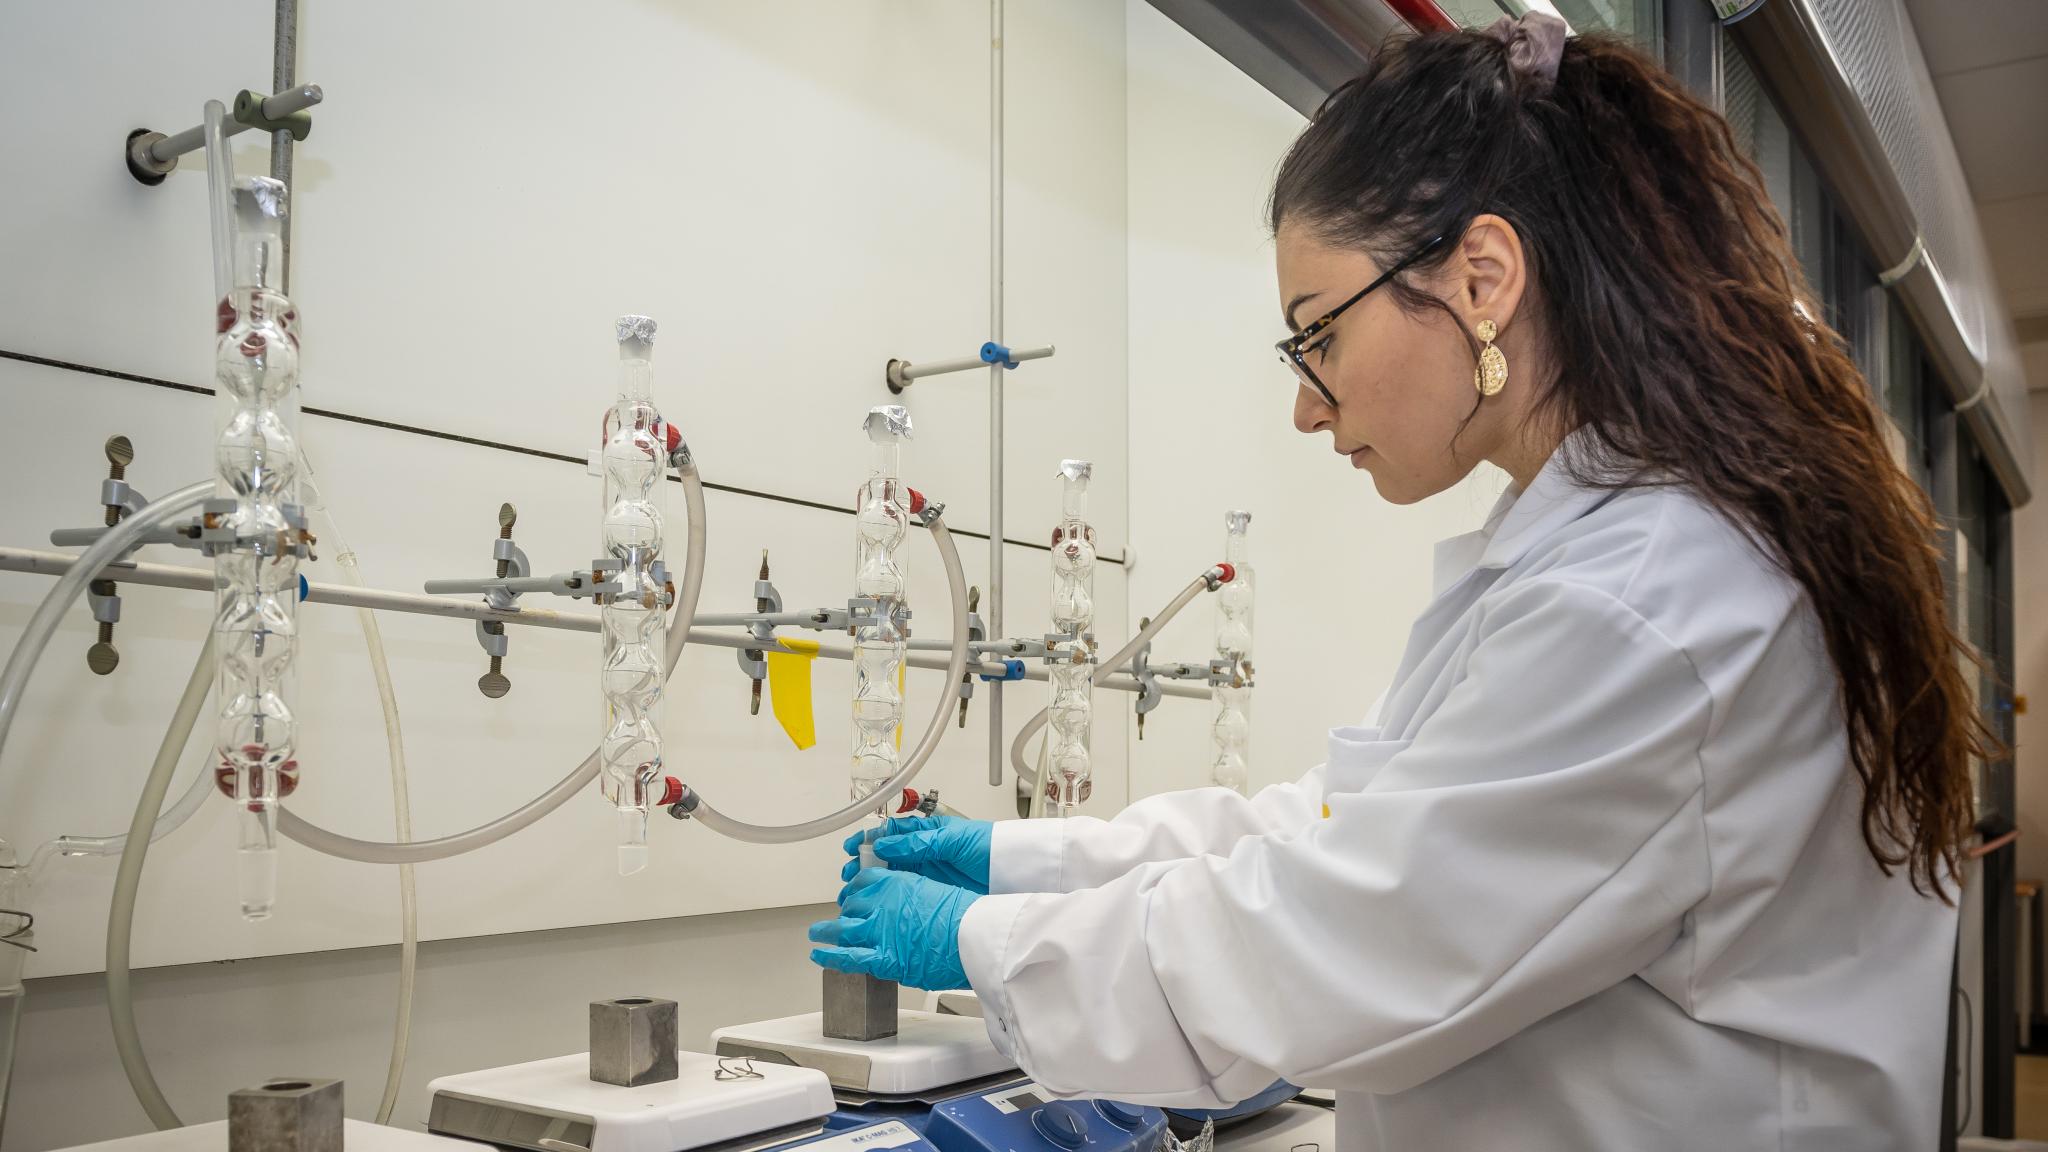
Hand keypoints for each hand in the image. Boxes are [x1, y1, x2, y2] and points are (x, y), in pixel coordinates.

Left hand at [810, 868, 977, 990]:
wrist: (975, 936)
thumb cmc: (966, 914)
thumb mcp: (937, 891)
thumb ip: (914, 895)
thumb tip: (909, 907)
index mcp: (896, 881)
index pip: (864, 881)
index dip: (856, 889)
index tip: (854, 894)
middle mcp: (881, 902)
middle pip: (852, 905)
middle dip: (846, 911)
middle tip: (843, 916)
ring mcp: (878, 930)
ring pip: (841, 928)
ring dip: (826, 930)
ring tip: (816, 932)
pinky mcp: (881, 957)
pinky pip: (847, 957)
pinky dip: (829, 957)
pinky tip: (818, 955)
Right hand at [840, 815, 991, 892]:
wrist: (1015, 873)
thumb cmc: (989, 847)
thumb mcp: (952, 839)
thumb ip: (919, 842)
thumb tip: (884, 844)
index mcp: (928, 832)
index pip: (891, 832)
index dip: (869, 839)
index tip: (851, 847)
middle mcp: (924, 852)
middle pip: (885, 856)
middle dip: (863, 864)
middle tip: (849, 874)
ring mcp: (927, 873)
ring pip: (891, 876)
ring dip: (870, 882)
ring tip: (856, 891)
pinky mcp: (932, 892)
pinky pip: (904, 892)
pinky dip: (887, 897)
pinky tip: (875, 903)